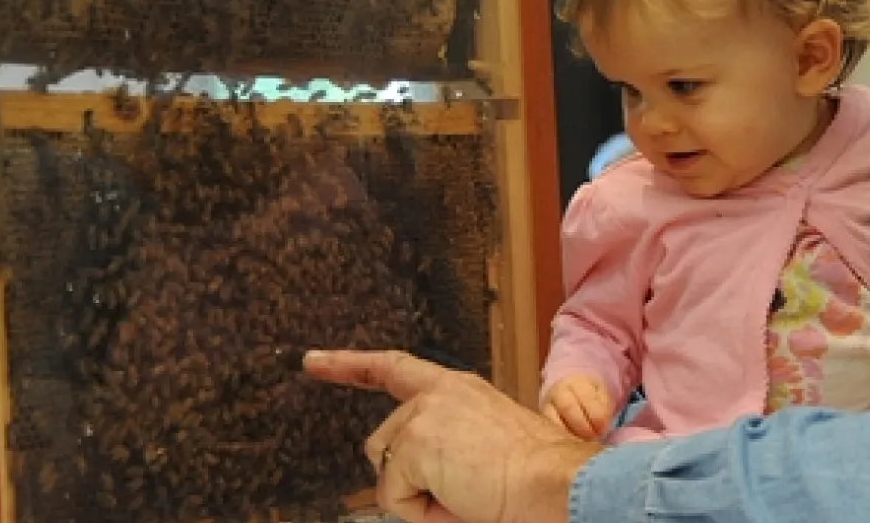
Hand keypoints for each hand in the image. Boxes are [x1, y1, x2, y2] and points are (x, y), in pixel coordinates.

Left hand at [303, 350, 601, 522]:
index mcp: (458, 389)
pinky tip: (463, 500)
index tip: (313, 361)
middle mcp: (438, 392)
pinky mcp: (414, 443)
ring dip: (421, 498)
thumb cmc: (536, 476)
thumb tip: (408, 478)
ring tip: (470, 494)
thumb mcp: (486, 448)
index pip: (394, 369)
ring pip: (388, 474)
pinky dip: (425, 513)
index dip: (349, 366)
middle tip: (467, 491)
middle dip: (410, 480)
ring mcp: (423, 415)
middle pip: (383, 446)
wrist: (557, 483)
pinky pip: (396, 498)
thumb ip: (446, 446)